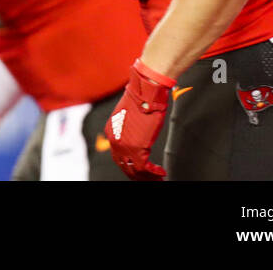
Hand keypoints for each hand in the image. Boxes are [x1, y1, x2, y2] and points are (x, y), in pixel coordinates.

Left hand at [104, 59, 172, 180]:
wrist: (145, 92)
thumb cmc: (142, 100)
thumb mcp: (131, 116)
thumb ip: (130, 129)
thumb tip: (137, 134)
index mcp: (111, 132)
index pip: (118, 156)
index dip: (130, 165)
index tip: (141, 170)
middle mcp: (114, 140)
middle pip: (124, 165)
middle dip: (137, 175)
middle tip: (149, 179)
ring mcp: (124, 145)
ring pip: (134, 169)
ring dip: (147, 177)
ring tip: (157, 178)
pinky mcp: (136, 147)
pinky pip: (144, 168)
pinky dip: (154, 173)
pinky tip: (161, 172)